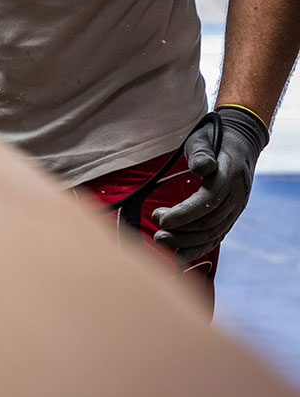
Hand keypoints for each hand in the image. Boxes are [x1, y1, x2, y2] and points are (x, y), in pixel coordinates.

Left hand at [152, 106, 269, 262]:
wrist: (241, 143)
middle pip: (208, 221)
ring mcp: (235, 208)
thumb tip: (201, 167)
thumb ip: (201, 153)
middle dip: (180, 230)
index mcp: (229, 176)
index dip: (184, 213)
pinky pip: (216, 237)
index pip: (207, 201)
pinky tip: (178, 257)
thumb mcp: (204, 139)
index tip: (161, 219)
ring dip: (185, 241)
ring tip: (159, 239)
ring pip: (212, 233)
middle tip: (155, 229)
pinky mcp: (230, 216)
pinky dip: (197, 249)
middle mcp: (236, 196)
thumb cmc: (214, 139)